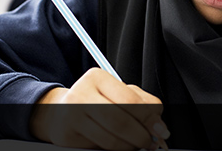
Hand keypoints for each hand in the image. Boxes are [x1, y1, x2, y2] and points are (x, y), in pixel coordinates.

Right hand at [30, 68, 169, 150]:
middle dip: (142, 136)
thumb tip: (158, 125)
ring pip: (112, 138)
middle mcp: (82, 94)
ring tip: (137, 144)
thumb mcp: (117, 93)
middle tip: (151, 142)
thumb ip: (141, 104)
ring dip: (130, 145)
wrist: (60, 112)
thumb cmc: (95, 100)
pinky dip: (117, 148)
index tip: (161, 130)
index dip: (150, 118)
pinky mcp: (68, 135)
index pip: (131, 100)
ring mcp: (72, 115)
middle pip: (121, 121)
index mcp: (98, 78)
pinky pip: (100, 146)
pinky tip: (121, 145)